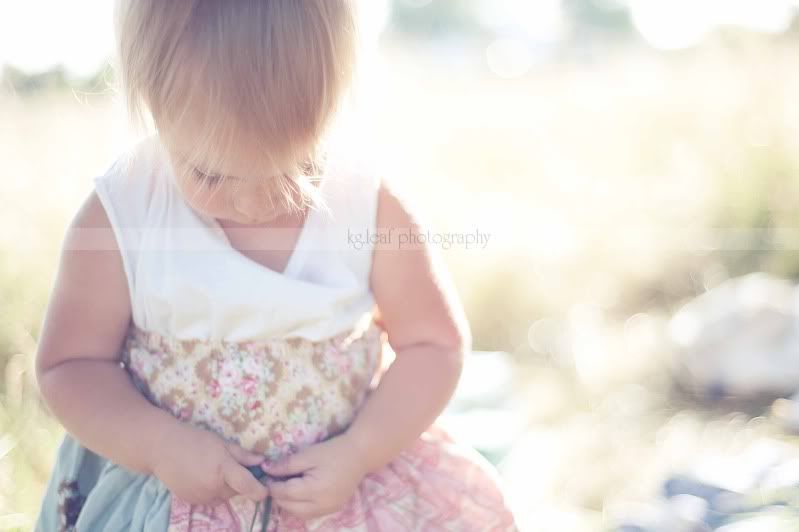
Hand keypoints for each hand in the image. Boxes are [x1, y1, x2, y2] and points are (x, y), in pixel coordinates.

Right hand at [151, 421, 270, 505]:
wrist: (162, 448)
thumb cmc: (194, 440)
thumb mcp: (221, 442)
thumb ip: (243, 455)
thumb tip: (262, 462)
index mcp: (223, 469)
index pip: (248, 486)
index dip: (260, 490)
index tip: (266, 489)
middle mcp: (213, 486)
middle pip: (236, 492)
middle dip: (239, 483)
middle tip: (231, 467)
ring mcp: (201, 496)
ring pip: (223, 497)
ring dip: (225, 488)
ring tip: (213, 470)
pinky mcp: (191, 502)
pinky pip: (210, 500)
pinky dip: (212, 492)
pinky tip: (203, 477)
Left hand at [260, 432, 369, 519]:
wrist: (360, 455)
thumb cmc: (334, 451)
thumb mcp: (309, 454)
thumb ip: (287, 464)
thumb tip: (266, 470)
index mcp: (315, 490)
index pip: (285, 493)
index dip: (272, 485)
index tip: (267, 476)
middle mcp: (321, 505)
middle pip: (289, 507)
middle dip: (278, 495)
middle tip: (275, 481)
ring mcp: (328, 509)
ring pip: (298, 514)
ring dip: (287, 504)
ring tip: (286, 487)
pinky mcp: (332, 509)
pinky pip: (309, 514)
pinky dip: (299, 507)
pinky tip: (299, 494)